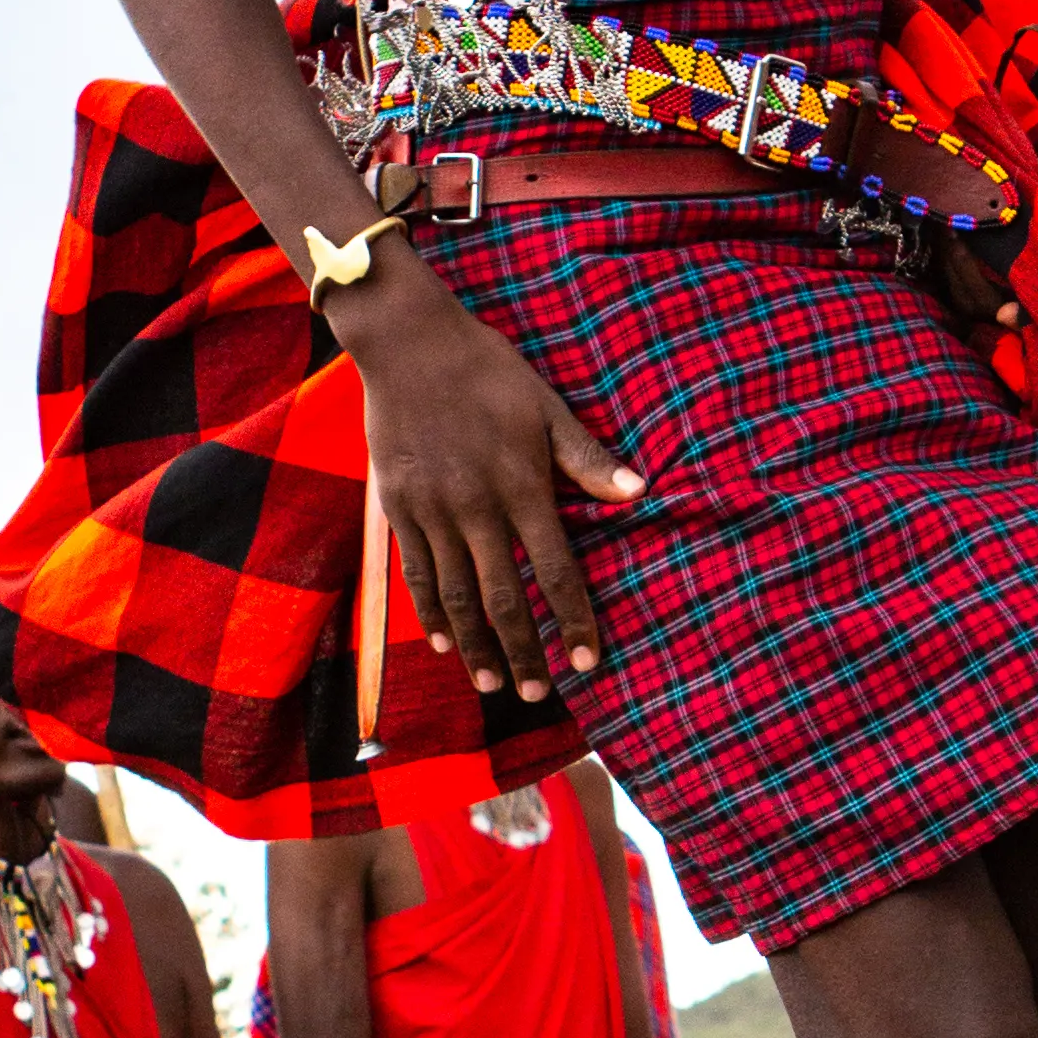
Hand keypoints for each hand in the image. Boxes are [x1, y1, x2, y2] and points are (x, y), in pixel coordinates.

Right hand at [332, 260, 641, 704]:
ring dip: (476, 645)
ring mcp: (432, 511)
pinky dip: (431, 612)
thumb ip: (586, 457)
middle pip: (503, 597)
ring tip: (494, 683)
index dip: (572, 619)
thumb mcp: (545, 406)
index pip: (555, 569)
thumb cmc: (486, 370)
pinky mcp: (398, 507)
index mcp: (520, 485)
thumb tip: (638, 491)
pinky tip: (444, 643)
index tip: (586, 661)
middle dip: (523, 650)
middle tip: (538, 695)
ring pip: (456, 595)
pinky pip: (418, 573)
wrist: (407, 342)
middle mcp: (476, 507)